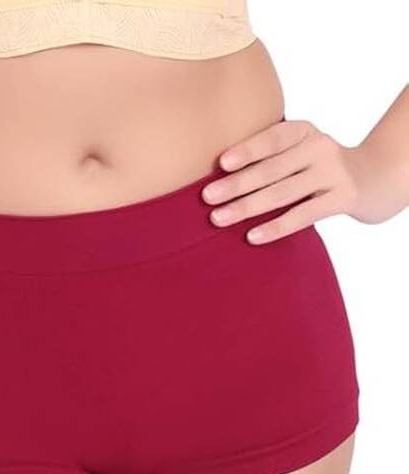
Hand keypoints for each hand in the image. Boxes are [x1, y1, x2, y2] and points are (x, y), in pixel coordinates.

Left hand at [201, 118, 387, 244]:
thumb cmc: (317, 168)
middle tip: (207, 198)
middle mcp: (319, 148)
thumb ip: (270, 159)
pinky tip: (252, 237)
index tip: (221, 163)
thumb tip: (216, 179)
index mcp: (304, 131)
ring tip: (218, 219)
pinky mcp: (343, 199)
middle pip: (272, 169)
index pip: (272, 138)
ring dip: (247, 207)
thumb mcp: (299, 152)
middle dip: (236, 184)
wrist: (372, 179)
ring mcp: (333, 173)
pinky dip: (275, 227)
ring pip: (283, 193)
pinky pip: (303, 215)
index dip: (247, 150)